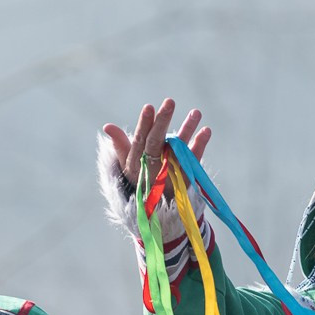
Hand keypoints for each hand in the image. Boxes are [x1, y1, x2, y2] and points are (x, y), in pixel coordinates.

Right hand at [101, 99, 212, 244]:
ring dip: (187, 129)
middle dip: (163, 122)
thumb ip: (121, 145)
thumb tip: (107, 126)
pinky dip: (200, 145)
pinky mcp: (186, 177)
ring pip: (178, 149)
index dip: (144, 124)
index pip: (140, 141)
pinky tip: (207, 130)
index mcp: (137, 163)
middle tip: (169, 101)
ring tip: (196, 111)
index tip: (148, 107)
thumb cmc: (141, 180)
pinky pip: (193, 160)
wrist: (158, 213)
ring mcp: (171, 173)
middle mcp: (153, 168)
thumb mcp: (129, 165)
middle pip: (157, 143)